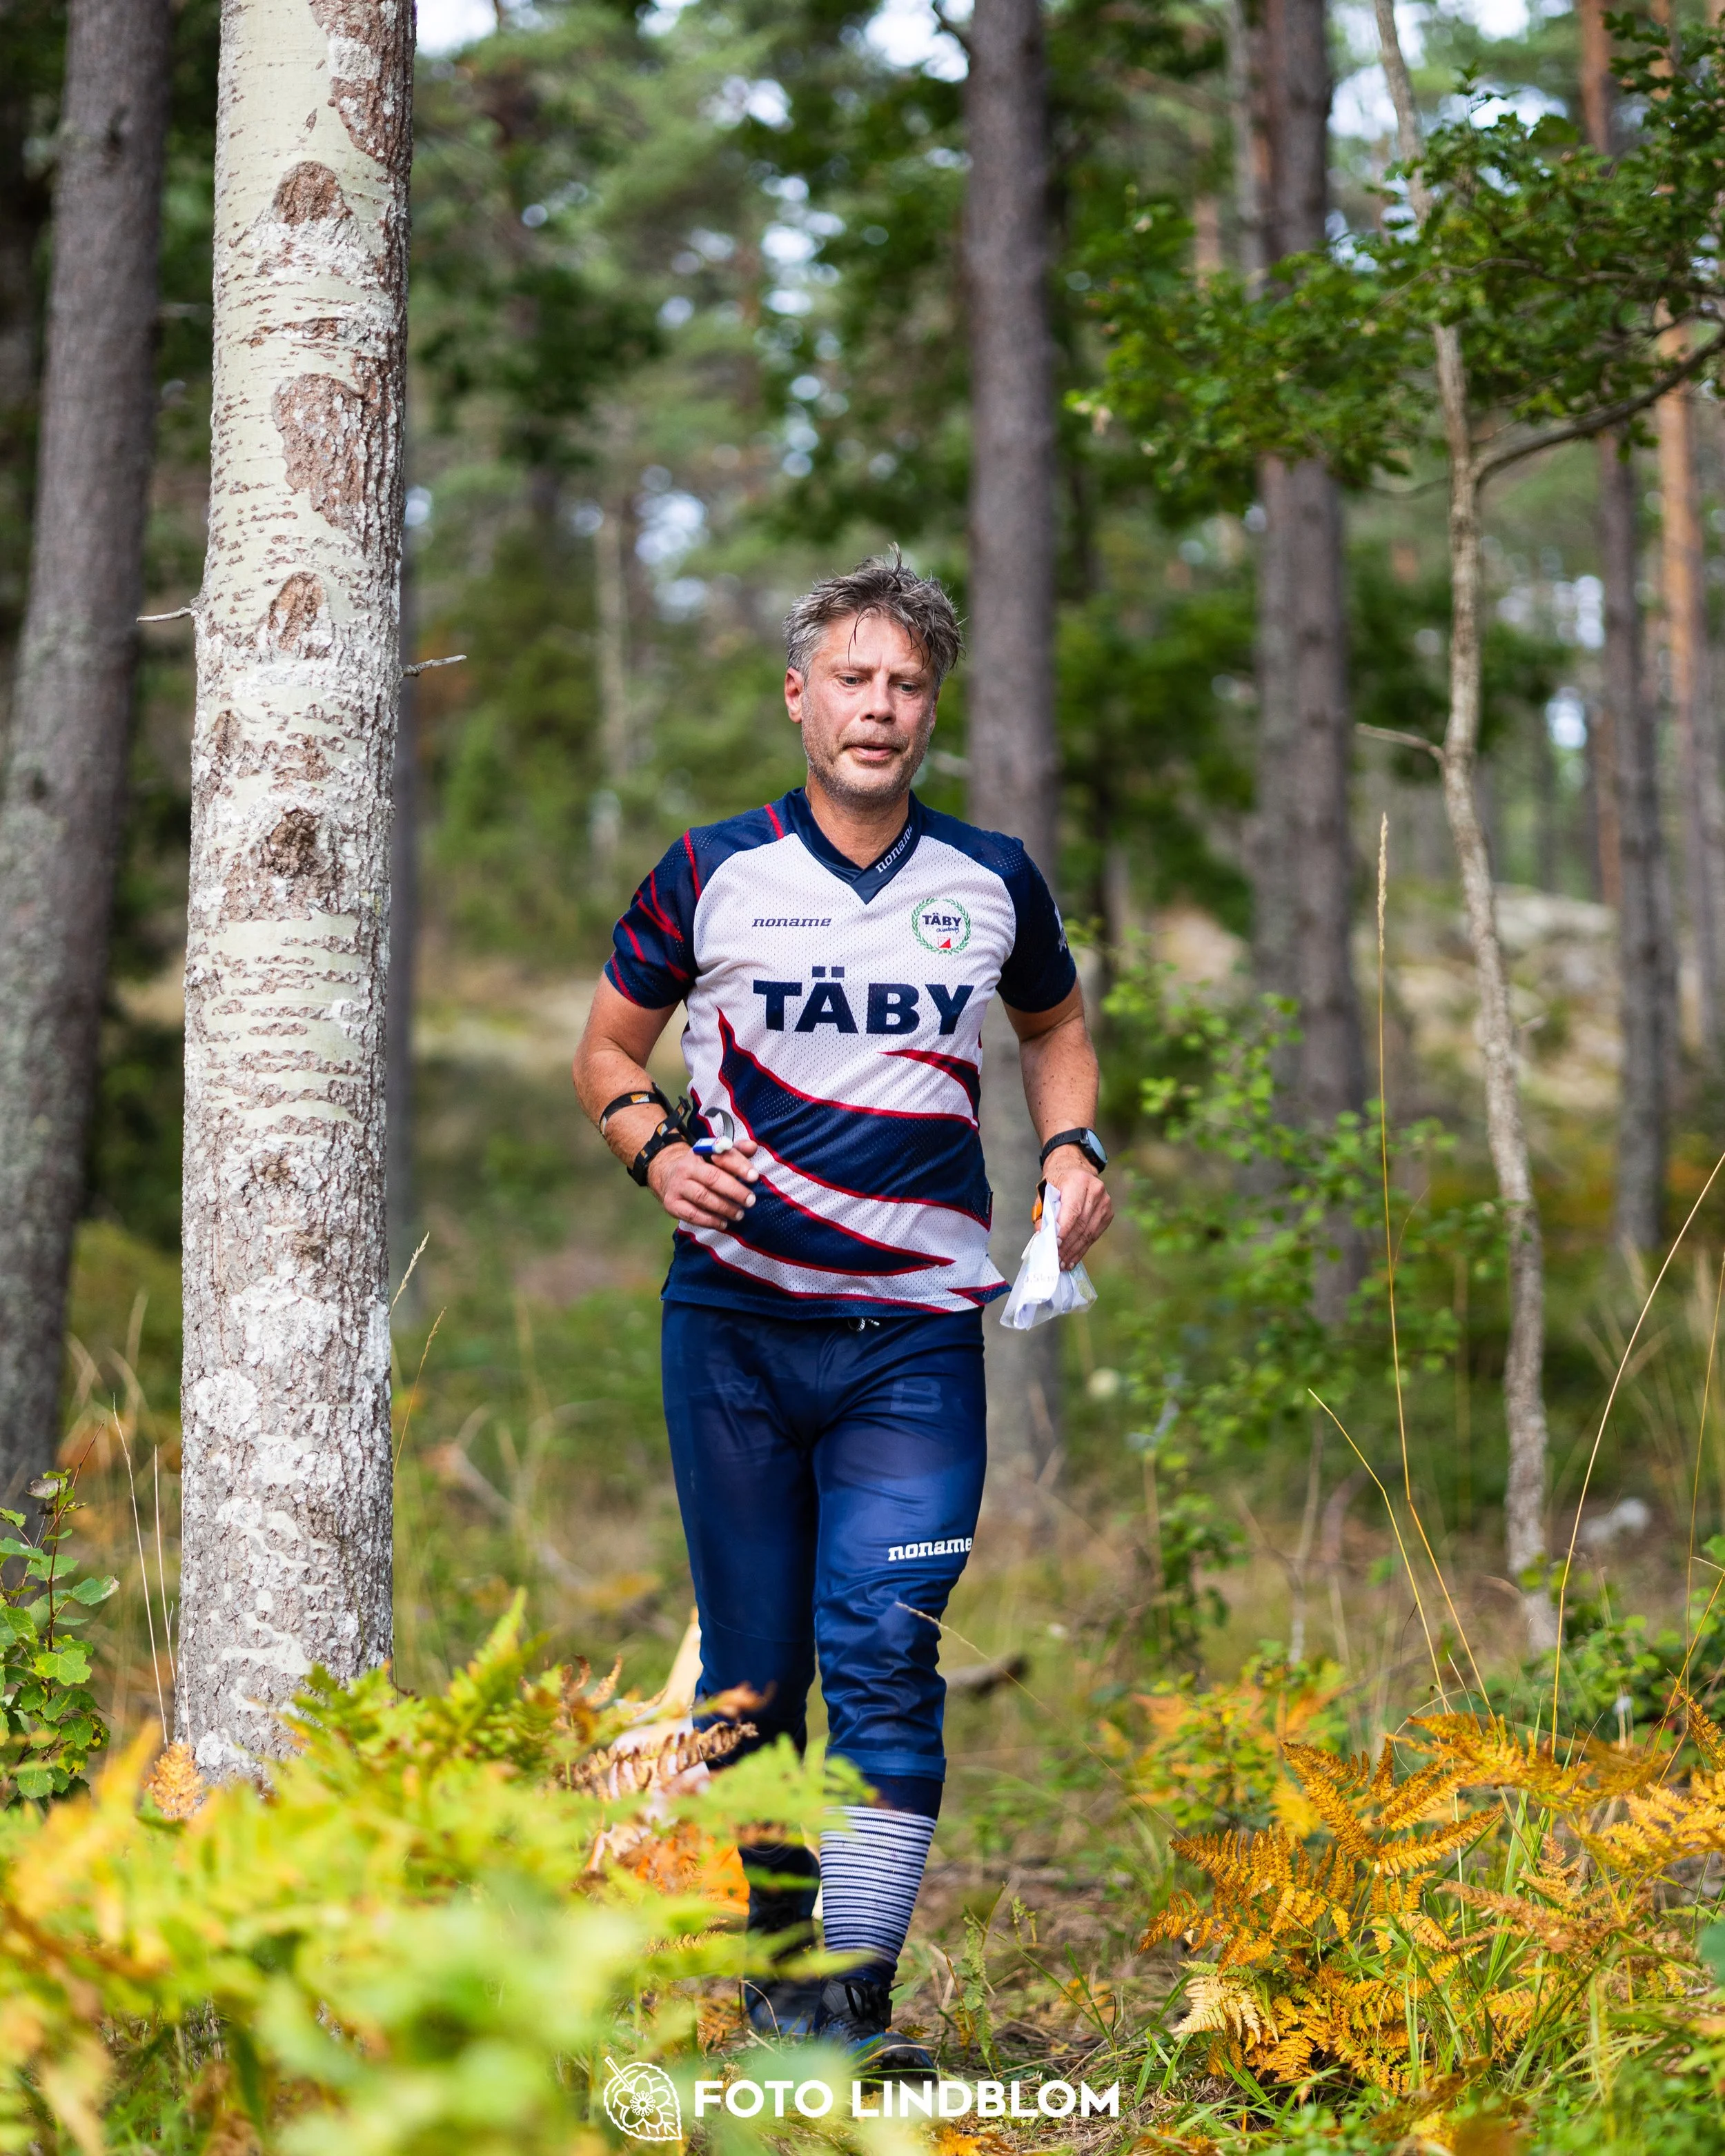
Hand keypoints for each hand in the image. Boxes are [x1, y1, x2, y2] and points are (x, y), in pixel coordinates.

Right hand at [649, 1137, 761, 1229]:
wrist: (669, 1177)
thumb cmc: (703, 1168)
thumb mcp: (717, 1156)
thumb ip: (736, 1152)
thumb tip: (753, 1147)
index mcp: (699, 1152)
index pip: (721, 1156)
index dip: (739, 1166)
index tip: (754, 1177)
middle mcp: (686, 1167)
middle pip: (712, 1178)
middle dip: (734, 1190)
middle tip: (750, 1201)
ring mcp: (677, 1186)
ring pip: (702, 1197)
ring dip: (724, 1207)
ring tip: (739, 1214)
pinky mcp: (672, 1203)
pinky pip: (692, 1214)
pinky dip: (709, 1220)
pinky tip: (723, 1223)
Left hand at [1041, 1148, 1111, 1267]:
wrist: (1076, 1168)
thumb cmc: (1058, 1179)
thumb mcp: (1045, 1190)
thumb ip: (1043, 1212)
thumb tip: (1042, 1234)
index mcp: (1078, 1181)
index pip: (1073, 1210)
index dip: (1065, 1230)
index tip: (1055, 1247)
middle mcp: (1095, 1190)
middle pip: (1081, 1224)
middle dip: (1068, 1245)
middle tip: (1056, 1261)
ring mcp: (1105, 1202)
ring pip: (1089, 1232)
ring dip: (1075, 1250)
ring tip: (1063, 1263)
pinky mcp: (1108, 1213)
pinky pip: (1095, 1234)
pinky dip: (1083, 1247)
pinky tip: (1073, 1258)